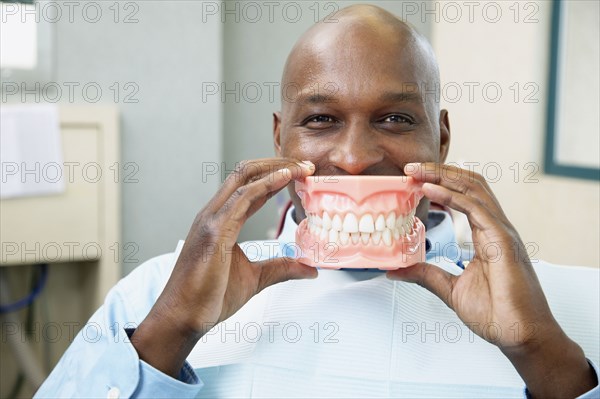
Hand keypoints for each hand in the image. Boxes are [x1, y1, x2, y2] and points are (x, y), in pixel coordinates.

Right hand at [132, 158, 316, 376]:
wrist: (183, 318)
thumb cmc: (209, 298)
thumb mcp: (256, 278)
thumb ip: (282, 267)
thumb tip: (311, 269)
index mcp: (221, 220)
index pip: (250, 187)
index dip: (276, 176)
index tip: (301, 174)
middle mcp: (214, 213)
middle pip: (246, 172)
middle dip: (277, 163)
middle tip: (306, 165)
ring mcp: (212, 219)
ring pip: (244, 177)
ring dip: (276, 169)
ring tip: (302, 168)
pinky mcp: (215, 231)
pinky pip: (243, 197)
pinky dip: (266, 184)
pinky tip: (285, 178)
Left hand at [387, 162, 595, 397]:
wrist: (520, 336)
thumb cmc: (497, 313)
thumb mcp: (450, 288)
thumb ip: (425, 274)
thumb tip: (397, 270)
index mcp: (486, 235)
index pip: (464, 196)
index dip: (440, 183)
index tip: (413, 178)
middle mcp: (495, 228)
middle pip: (469, 185)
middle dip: (439, 172)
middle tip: (410, 166)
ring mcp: (501, 232)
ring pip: (473, 190)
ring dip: (443, 176)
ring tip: (417, 170)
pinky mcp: (503, 240)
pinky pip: (475, 209)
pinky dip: (451, 196)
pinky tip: (430, 190)